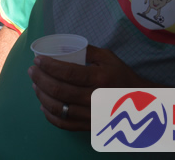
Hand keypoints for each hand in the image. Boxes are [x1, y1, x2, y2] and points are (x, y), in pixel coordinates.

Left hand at [27, 45, 153, 131]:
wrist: (141, 104)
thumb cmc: (122, 76)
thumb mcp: (109, 58)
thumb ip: (87, 51)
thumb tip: (63, 46)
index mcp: (100, 78)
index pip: (68, 73)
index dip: (48, 66)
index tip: (37, 60)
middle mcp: (95, 99)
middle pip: (60, 91)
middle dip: (40, 79)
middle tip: (32, 71)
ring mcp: (92, 116)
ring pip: (59, 108)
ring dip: (41, 95)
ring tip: (35, 85)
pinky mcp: (89, 127)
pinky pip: (65, 124)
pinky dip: (50, 115)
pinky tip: (43, 104)